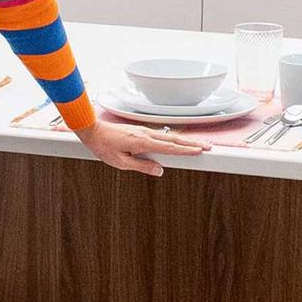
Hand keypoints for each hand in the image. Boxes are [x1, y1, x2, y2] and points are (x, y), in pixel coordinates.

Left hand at [76, 118, 209, 176]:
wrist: (93, 130)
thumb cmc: (104, 147)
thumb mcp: (121, 162)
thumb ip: (142, 166)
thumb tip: (160, 171)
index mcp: (142, 143)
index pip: (169, 148)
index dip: (186, 151)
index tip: (200, 152)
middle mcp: (146, 134)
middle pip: (174, 140)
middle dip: (192, 144)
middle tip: (208, 147)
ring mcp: (144, 131)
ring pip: (169, 136)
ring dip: (185, 140)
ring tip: (199, 144)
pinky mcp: (141, 130)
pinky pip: (162, 135)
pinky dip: (174, 138)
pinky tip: (178, 141)